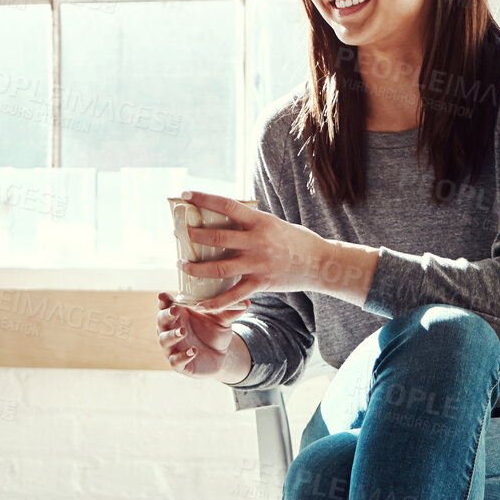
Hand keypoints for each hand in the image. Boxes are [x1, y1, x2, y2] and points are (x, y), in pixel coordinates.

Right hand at [155, 288, 249, 380]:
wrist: (220, 356)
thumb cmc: (215, 333)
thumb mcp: (222, 321)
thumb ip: (230, 312)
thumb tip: (246, 302)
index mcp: (179, 315)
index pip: (165, 306)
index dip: (163, 300)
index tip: (164, 295)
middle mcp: (172, 330)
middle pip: (161, 321)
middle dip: (165, 315)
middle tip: (175, 311)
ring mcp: (173, 347)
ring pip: (164, 340)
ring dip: (172, 335)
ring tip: (182, 332)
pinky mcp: (179, 364)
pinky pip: (175, 360)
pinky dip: (182, 356)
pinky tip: (193, 351)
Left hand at [175, 191, 328, 306]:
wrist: (321, 263)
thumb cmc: (294, 240)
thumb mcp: (273, 223)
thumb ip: (250, 222)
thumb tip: (222, 215)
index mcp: (260, 222)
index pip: (227, 205)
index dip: (204, 199)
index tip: (186, 195)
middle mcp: (257, 242)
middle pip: (217, 238)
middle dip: (193, 236)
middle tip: (179, 234)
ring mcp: (258, 264)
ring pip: (219, 268)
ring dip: (196, 268)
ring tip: (182, 265)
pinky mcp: (261, 283)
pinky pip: (233, 296)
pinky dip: (215, 302)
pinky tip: (200, 304)